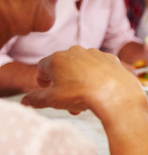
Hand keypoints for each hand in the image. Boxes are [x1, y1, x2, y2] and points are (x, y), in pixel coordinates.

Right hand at [22, 46, 147, 122]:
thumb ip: (36, 99)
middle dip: (63, 86)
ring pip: (82, 68)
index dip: (42, 79)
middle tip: (66, 103)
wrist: (116, 93)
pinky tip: (100, 91)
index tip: (46, 89)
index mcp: (57, 59)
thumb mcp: (53, 100)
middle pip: (64, 69)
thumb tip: (24, 101)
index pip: (42, 66)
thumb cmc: (81, 95)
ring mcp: (95, 54)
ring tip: (84, 103)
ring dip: (79, 83)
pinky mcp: (111, 59)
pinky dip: (97, 78)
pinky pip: (100, 68)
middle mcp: (75, 51)